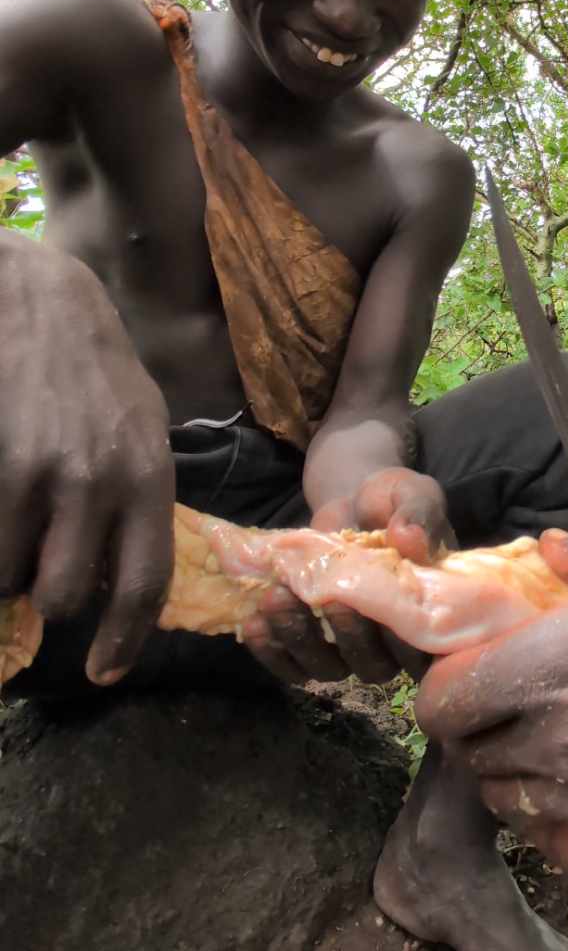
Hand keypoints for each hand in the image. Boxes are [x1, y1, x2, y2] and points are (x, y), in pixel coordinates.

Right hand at [0, 232, 173, 683]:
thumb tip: (123, 575)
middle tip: (43, 570)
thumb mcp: (144, 429)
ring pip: (11, 577)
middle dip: (49, 599)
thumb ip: (140, 499)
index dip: (122, 639)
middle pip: (64, 597)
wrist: (38, 303)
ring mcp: (37, 475)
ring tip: (18, 520)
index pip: (143, 583)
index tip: (104, 670)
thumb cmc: (96, 372)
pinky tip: (1, 506)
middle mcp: (97, 482)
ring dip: (9, 568)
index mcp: (147, 476)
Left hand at [244, 466, 453, 684]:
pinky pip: (291, 663)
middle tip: (323, 596)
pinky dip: (270, 650)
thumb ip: (417, 515)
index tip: (377, 609)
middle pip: (372, 665)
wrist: (354, 498)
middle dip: (344, 635)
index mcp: (429, 611)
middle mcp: (391, 640)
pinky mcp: (314, 639)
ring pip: (327, 666)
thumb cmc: (392, 500)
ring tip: (275, 598)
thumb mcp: (412, 494)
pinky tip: (254, 623)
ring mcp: (349, 644)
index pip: (423, 651)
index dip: (401, 644)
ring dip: (299, 639)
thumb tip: (409, 540)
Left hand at [416, 510, 567, 871]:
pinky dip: (551, 823)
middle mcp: (562, 736)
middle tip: (499, 701)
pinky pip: (561, 846)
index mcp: (552, 660)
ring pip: (508, 802)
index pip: (446, 699)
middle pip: (470, 753)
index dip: (441, 686)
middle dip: (472, 725)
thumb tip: (546, 551)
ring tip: (534, 742)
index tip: (461, 673)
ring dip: (506, 772)